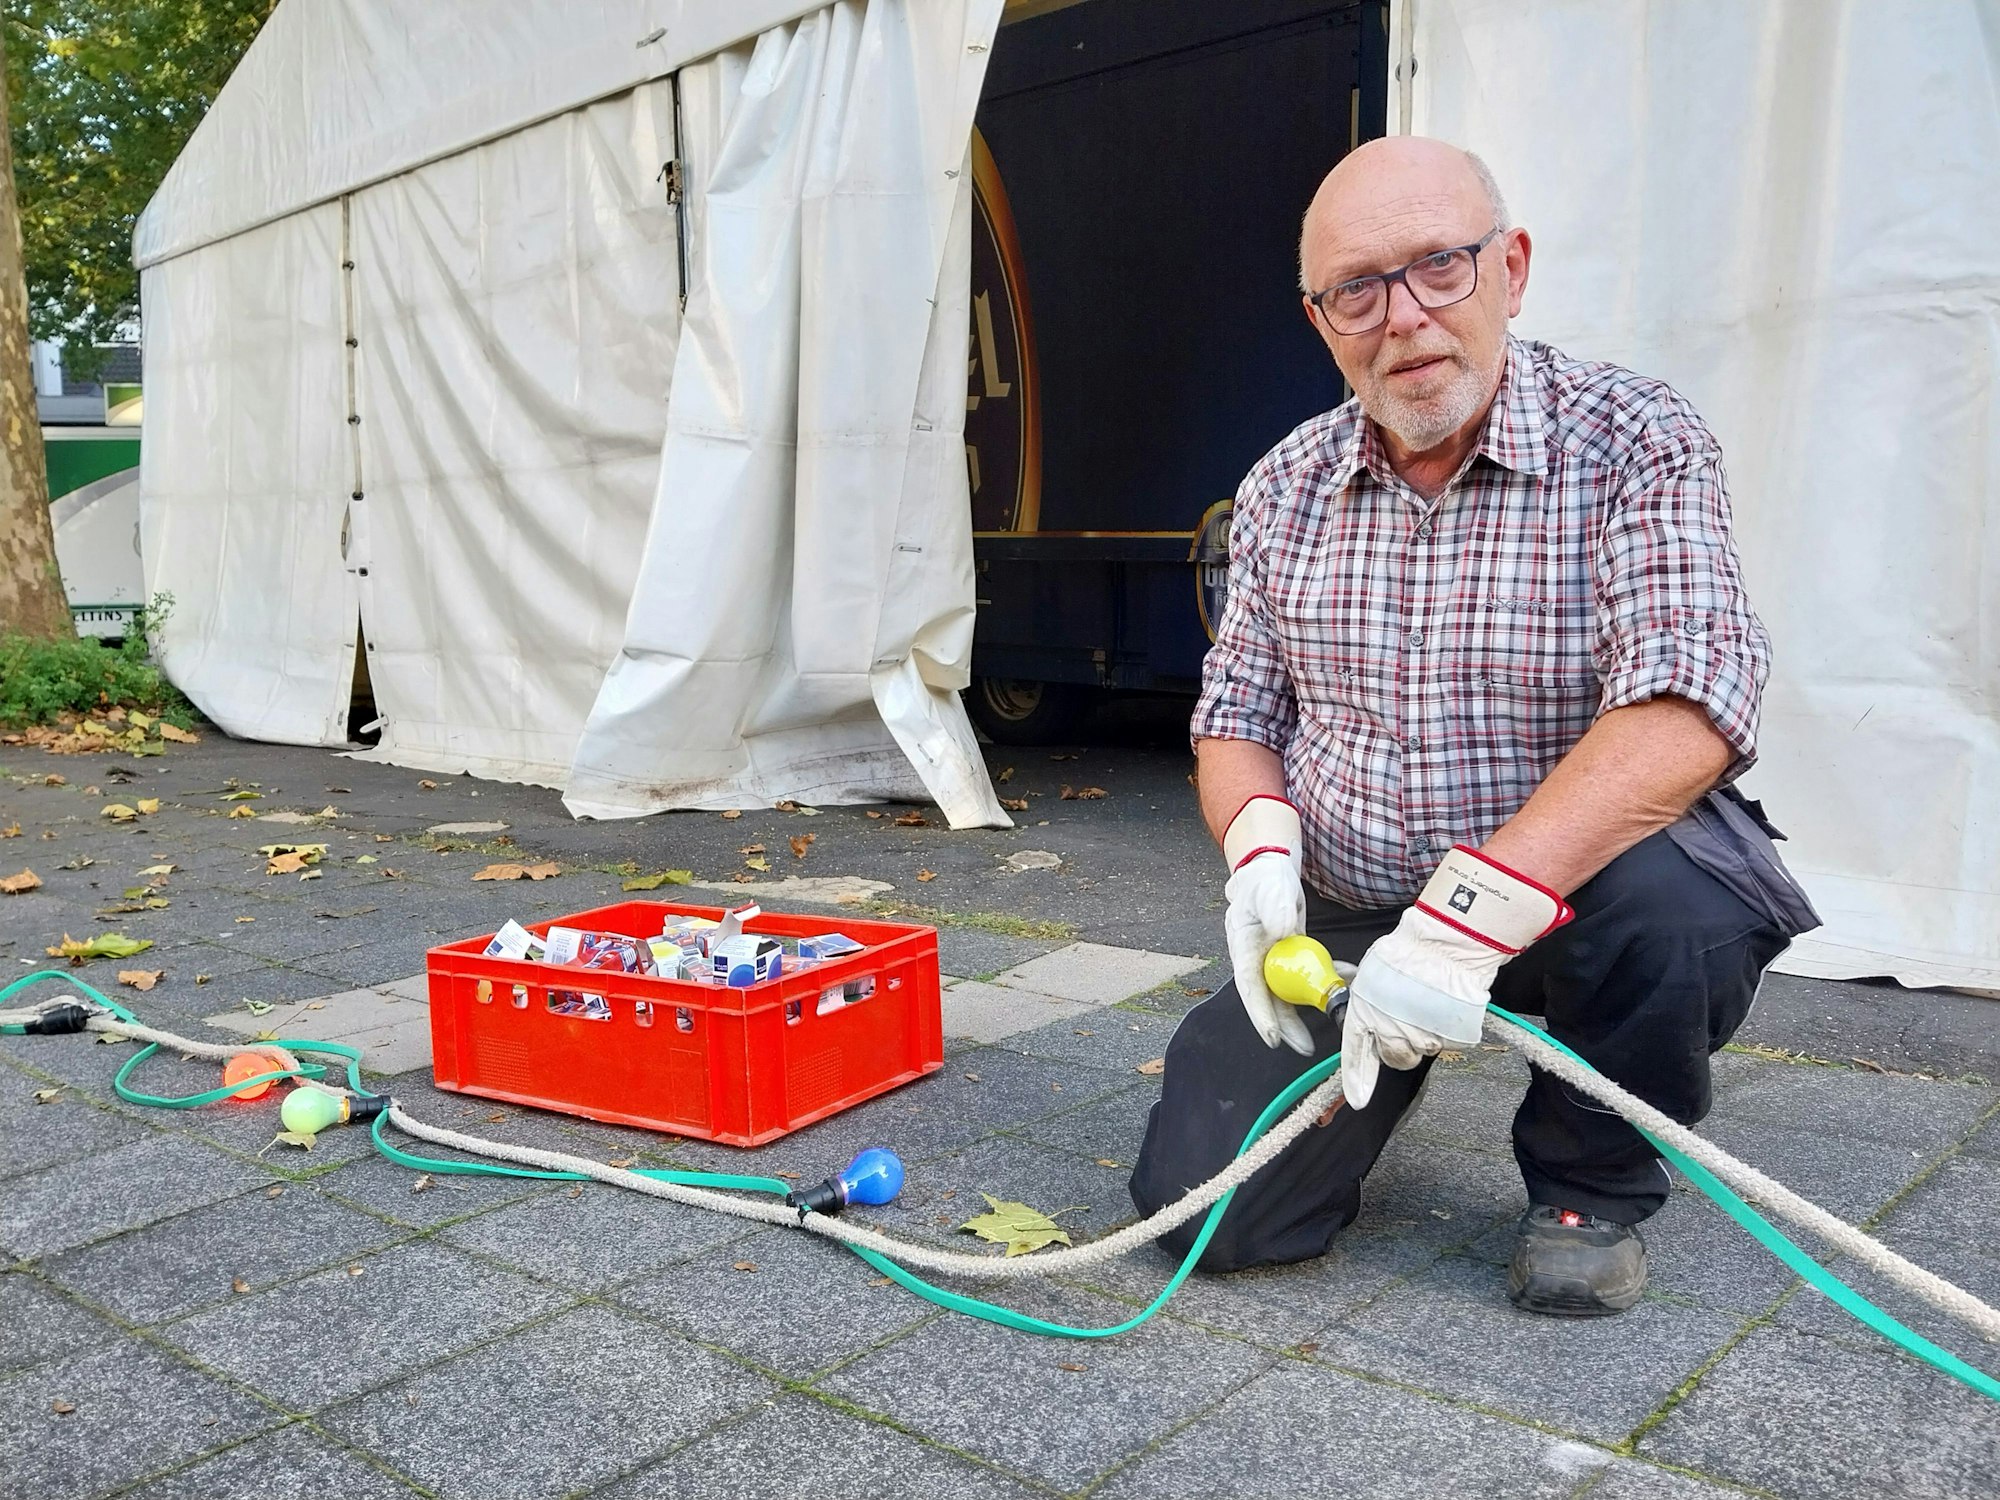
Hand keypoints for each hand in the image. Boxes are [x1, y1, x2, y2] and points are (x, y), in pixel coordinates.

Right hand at [1221, 796, 1311, 1053]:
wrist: (1271, 871)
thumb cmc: (1266, 880)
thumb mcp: (1270, 890)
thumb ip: (1276, 909)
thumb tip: (1284, 932)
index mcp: (1244, 948)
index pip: (1250, 987)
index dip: (1261, 1015)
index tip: (1273, 1038)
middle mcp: (1257, 960)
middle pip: (1270, 998)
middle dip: (1286, 1026)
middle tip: (1305, 1047)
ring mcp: (1274, 959)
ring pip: (1289, 992)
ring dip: (1309, 1007)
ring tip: (1334, 1020)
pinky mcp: (1291, 955)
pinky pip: (1307, 974)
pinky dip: (1327, 977)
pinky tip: (1347, 977)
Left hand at [1341, 846, 1571, 1107]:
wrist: (1444, 944)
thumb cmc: (1406, 952)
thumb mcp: (1371, 974)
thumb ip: (1366, 1002)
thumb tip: (1364, 1014)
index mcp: (1364, 1015)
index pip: (1356, 1055)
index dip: (1357, 1080)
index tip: (1358, 1100)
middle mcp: (1390, 1032)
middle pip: (1397, 1058)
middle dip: (1401, 1045)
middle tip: (1409, 1019)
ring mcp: (1422, 1037)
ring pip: (1424, 1048)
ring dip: (1427, 1032)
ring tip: (1429, 1002)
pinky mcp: (1451, 1038)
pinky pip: (1448, 1040)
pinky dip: (1448, 1027)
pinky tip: (1445, 1004)